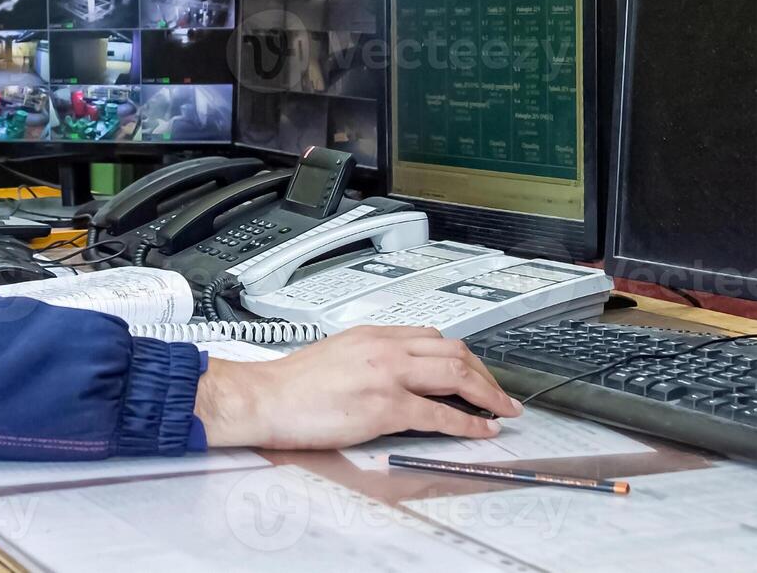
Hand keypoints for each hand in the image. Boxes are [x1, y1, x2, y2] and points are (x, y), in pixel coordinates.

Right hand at [194, 326, 522, 449]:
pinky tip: (479, 430)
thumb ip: (368, 360)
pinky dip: (468, 424)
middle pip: (454, 351)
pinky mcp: (385, 406)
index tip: (474, 372)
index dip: (462, 356)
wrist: (263, 397)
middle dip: (484, 373)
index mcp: (371, 335)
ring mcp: (387, 375)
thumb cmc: (289, 385)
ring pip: (456, 375)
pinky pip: (440, 414)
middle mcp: (383, 348)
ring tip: (501, 410)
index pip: (431, 337)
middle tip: (498, 394)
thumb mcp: (336, 357)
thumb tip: (394, 378)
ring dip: (487, 395)